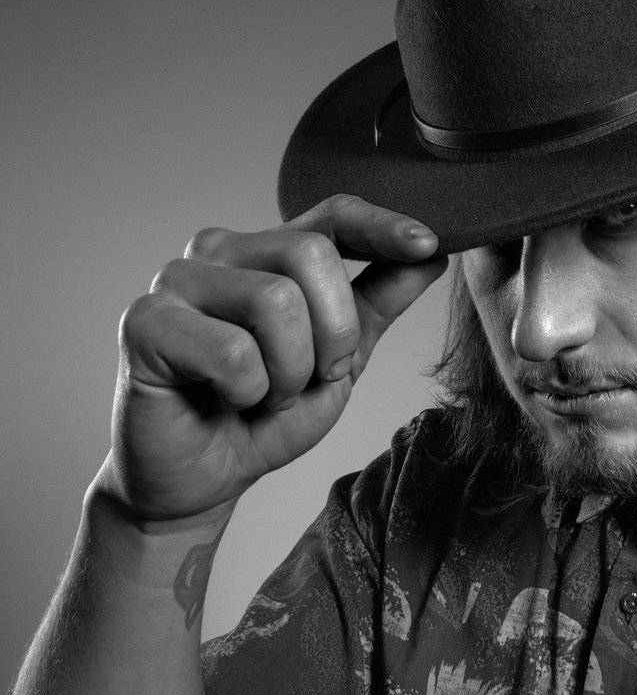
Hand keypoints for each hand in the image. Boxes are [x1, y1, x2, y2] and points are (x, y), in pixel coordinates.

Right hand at [101, 194, 446, 523]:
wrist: (203, 478)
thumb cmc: (265, 414)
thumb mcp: (341, 358)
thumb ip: (378, 302)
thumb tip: (434, 254)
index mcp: (268, 253)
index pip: (332, 216)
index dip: (382, 226)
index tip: (429, 243)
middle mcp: (220, 253)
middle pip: (311, 255)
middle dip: (334, 333)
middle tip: (313, 377)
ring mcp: (177, 282)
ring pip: (274, 301)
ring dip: (289, 371)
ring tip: (264, 394)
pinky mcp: (145, 322)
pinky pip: (232, 351)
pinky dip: (247, 392)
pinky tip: (223, 400)